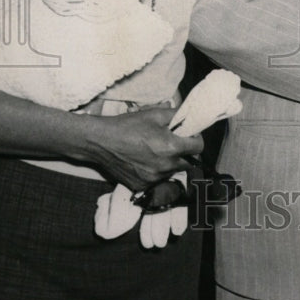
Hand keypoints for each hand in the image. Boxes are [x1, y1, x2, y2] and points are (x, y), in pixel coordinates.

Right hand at [83, 106, 203, 191]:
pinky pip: (157, 179)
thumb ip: (177, 115)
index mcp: (171, 147)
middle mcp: (165, 166)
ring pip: (172, 172)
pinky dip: (156, 171)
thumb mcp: (155, 114)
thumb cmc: (128, 125)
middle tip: (174, 142)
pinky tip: (144, 160)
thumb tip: (189, 117)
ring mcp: (153, 178)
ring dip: (170, 162)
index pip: (198, 148)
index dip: (195, 139)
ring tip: (156, 150)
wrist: (101, 142)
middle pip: (188, 163)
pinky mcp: (141, 185)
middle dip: (185, 153)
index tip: (189, 135)